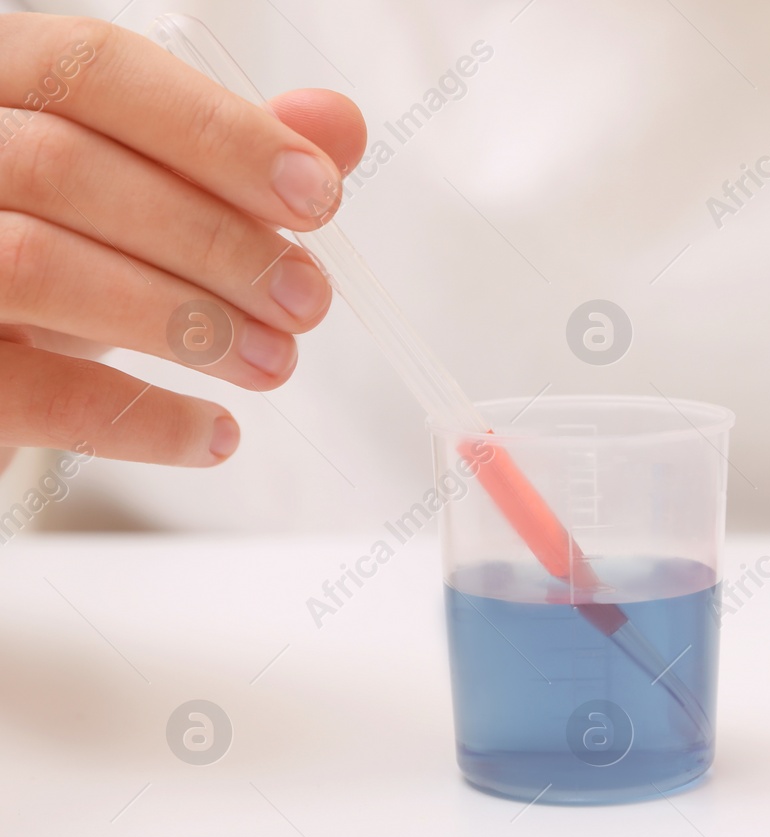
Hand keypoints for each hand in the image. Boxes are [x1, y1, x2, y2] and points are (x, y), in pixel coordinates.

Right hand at [0, 14, 364, 467]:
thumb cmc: (62, 252)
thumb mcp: (142, 194)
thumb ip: (228, 157)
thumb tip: (336, 126)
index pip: (92, 70)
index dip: (217, 131)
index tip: (316, 194)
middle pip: (68, 168)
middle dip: (215, 240)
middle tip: (307, 299)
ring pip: (39, 267)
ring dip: (186, 321)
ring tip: (273, 361)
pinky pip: (33, 393)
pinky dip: (140, 418)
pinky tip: (215, 434)